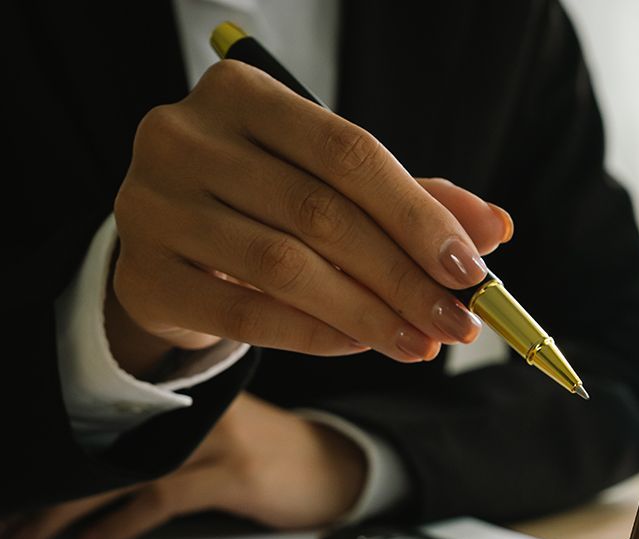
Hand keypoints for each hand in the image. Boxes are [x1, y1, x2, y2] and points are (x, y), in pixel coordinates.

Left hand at [0, 394, 367, 538]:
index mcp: (176, 393)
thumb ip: (156, 445)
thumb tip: (77, 488)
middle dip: (39, 491)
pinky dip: (120, 521)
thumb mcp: (207, 438)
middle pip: (96, 446)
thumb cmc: (266, 458)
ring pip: (119, 473)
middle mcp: (191, 407)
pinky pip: (162, 495)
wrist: (337, 466)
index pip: (93, 420)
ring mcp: (214, 438)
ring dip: (64, 511)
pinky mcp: (234, 471)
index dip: (42, 457)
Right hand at [108, 59, 513, 369]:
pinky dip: (313, 334)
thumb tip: (495, 229)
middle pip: (319, 213)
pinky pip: (244, 313)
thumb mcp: (335, 186)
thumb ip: (413, 200)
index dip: (417, 215)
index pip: (348, 152)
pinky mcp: (143, 275)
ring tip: (420, 343)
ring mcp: (152, 204)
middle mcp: (185, 137)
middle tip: (457, 323)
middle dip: (402, 277)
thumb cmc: (264, 202)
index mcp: (241, 93)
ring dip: (368, 314)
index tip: (471, 269)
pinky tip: (360, 344)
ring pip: (284, 267)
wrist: (169, 246)